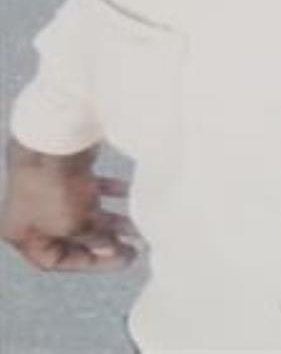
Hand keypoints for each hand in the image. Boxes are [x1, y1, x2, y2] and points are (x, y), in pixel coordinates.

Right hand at [1, 137, 138, 271]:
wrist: (54, 135)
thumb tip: (111, 248)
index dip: (90, 263)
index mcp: (24, 234)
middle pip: (72, 236)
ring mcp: (50, 188)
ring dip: (112, 218)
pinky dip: (110, 191)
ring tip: (138, 224)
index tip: (120, 260)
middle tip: (133, 246)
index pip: (55, 260)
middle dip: (104, 242)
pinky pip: (90, 187)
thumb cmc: (53, 185)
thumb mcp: (74, 225)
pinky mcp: (67, 169)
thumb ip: (94, 241)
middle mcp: (34, 213)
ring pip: (85, 211)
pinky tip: (129, 192)